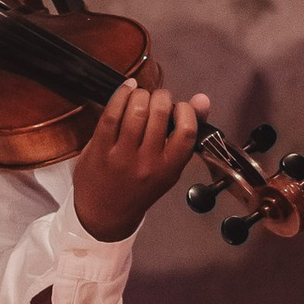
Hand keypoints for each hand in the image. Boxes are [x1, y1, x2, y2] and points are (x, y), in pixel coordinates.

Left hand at [71, 83, 205, 241]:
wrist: (105, 213)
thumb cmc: (141, 185)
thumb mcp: (169, 166)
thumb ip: (186, 133)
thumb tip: (203, 98)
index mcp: (170, 168)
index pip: (186, 131)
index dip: (185, 110)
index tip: (178, 109)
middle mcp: (148, 163)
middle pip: (159, 113)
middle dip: (160, 96)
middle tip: (156, 99)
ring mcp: (122, 156)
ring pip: (136, 110)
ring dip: (140, 94)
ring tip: (140, 97)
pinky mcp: (100, 149)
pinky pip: (111, 114)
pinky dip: (120, 95)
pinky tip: (126, 90)